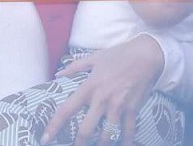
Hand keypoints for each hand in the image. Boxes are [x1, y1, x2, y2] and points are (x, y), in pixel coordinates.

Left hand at [43, 36, 161, 144]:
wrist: (146, 55)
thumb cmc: (118, 55)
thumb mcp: (92, 59)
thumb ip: (73, 68)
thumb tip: (58, 74)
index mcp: (88, 87)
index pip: (66, 110)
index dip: (54, 126)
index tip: (45, 138)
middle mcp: (101, 100)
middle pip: (86, 130)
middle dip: (79, 143)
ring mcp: (118, 106)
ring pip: (107, 135)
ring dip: (101, 145)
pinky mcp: (133, 110)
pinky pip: (129, 131)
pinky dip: (125, 142)